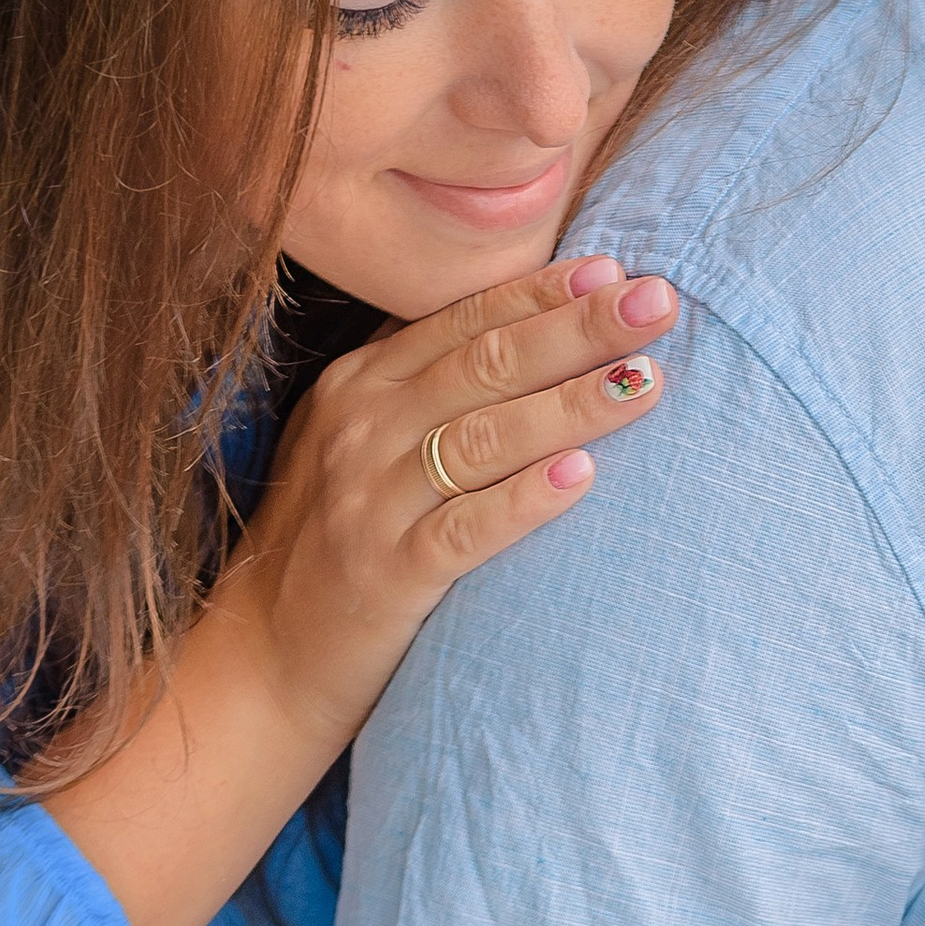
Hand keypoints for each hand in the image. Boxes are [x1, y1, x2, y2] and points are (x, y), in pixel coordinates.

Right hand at [216, 251, 677, 758]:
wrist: (266, 656)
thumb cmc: (337, 546)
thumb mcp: (360, 445)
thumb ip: (421, 387)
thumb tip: (516, 330)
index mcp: (362, 384)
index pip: (465, 321)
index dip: (543, 293)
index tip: (616, 269)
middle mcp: (363, 428)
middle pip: (486, 363)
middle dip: (577, 328)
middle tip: (658, 301)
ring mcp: (370, 499)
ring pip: (484, 436)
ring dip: (571, 404)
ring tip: (645, 380)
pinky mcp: (386, 573)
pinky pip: (465, 530)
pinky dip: (524, 501)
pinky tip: (583, 477)